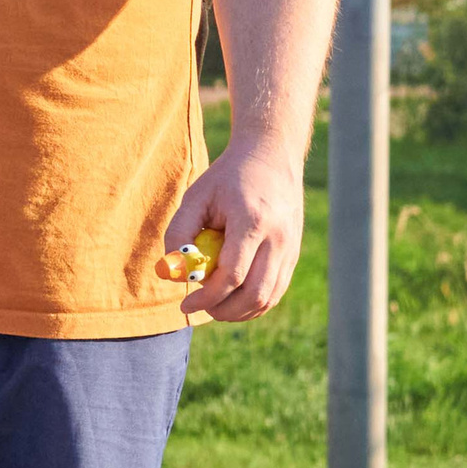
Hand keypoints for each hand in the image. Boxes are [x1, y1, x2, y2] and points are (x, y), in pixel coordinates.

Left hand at [163, 137, 304, 324]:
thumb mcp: (196, 197)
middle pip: (254, 293)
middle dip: (223, 310)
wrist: (271, 156)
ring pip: (269, 297)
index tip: (185, 305)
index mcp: (252, 222)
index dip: (207, 296)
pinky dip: (254, 303)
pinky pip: (276, 290)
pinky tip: (233, 299)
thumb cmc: (227, 178)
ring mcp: (290, 247)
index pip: (232, 275)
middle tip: (199, 308)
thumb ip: (179, 232)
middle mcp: (278, 238)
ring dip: (240, 312)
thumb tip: (173, 272)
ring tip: (214, 306)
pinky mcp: (293, 253)